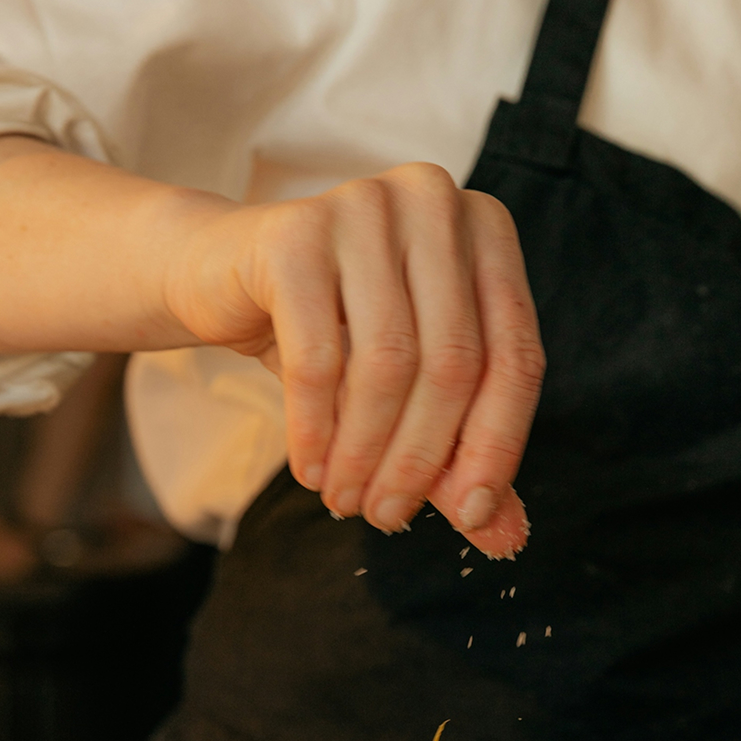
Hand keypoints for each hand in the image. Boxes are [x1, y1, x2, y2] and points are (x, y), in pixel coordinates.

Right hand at [164, 163, 543, 555]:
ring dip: (367, 453)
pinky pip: (317, 357)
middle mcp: (436, 203)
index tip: (471, 516)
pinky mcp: (295, 232)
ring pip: (388, 364)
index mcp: (487, 231)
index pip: (516, 356)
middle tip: (389, 517)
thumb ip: (461, 454)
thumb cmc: (333, 329)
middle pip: (454, 363)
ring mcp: (365, 206)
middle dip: (421, 460)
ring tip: (348, 500)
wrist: (224, 277)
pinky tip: (311, 470)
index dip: (497, 447)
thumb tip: (506, 538)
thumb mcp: (409, 389)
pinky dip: (316, 429)